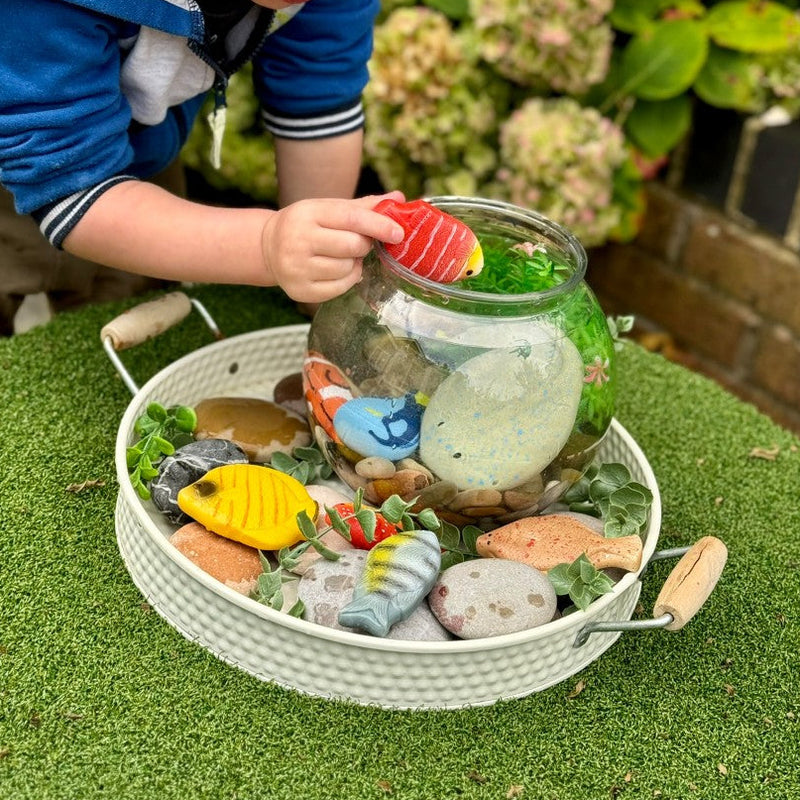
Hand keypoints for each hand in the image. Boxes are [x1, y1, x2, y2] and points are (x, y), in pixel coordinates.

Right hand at [260, 191, 404, 302]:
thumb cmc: (307, 225)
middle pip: (352, 246)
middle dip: (364, 245)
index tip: (398, 233)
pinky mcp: (300, 290)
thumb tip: (399, 198)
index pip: (351, 219)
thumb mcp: (328, 209)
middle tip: (359, 243)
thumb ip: (363, 206)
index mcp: (308, 214)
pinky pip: (340, 288)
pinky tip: (338, 270)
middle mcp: (298, 241)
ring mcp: (297, 268)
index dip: (379, 225)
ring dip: (354, 263)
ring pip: (347, 269)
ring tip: (343, 256)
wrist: (268, 247)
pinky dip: (348, 279)